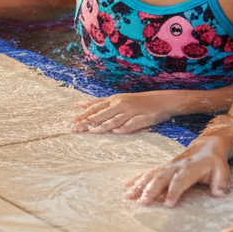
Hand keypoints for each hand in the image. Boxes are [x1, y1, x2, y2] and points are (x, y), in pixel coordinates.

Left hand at [71, 90, 185, 134]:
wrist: (161, 100)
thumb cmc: (137, 101)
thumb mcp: (117, 99)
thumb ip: (99, 102)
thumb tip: (79, 104)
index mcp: (114, 100)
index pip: (95, 107)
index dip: (82, 115)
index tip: (71, 121)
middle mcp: (120, 105)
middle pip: (101, 114)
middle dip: (87, 121)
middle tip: (75, 128)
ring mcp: (131, 112)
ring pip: (114, 120)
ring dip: (102, 126)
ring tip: (91, 131)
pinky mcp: (141, 119)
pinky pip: (131, 124)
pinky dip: (123, 128)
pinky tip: (116, 131)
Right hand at [124, 138, 231, 206]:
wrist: (208, 146)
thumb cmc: (215, 162)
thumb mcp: (223, 170)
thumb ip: (221, 182)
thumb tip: (219, 194)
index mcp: (191, 168)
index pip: (181, 181)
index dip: (174, 192)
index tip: (167, 204)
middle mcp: (176, 166)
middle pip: (161, 178)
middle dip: (150, 190)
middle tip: (141, 202)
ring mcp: (167, 166)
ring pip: (151, 175)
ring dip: (139, 185)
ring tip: (128, 196)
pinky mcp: (163, 167)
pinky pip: (147, 172)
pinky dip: (135, 178)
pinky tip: (125, 185)